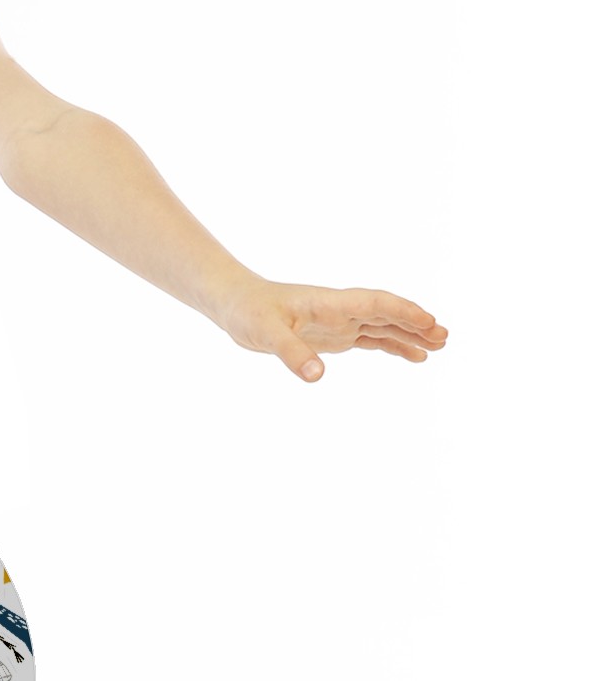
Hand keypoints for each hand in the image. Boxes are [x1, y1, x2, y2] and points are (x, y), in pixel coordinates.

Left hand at [215, 277, 447, 382]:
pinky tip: (414, 356)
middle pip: (386, 314)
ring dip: (410, 334)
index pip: (374, 304)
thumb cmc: (248, 312)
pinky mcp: (333, 335)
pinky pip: (370, 338)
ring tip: (439, 346)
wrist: (235, 304)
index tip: (429, 322)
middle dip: (415, 323)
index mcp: (329, 303)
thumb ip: (291, 353)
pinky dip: (393, 345)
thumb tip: (317, 377)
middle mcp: (340, 310)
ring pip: (382, 326)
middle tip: (445, 338)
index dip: (402, 311)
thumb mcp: (266, 333)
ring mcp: (339, 322)